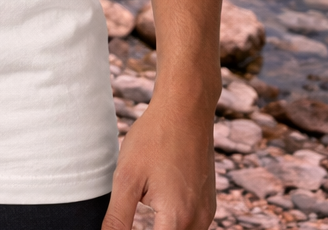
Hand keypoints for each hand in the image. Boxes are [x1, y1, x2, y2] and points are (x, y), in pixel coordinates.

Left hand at [102, 96, 216, 229]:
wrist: (186, 108)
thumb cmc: (154, 138)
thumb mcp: (127, 177)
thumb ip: (118, 218)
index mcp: (176, 219)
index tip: (123, 223)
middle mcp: (198, 221)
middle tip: (134, 206)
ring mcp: (207, 212)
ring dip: (163, 228)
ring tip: (146, 204)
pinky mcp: (209, 203)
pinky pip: (192, 225)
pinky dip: (174, 222)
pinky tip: (160, 201)